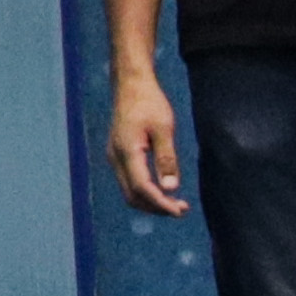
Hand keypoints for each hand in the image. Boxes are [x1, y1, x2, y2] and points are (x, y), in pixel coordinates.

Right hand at [107, 72, 184, 217]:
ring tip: (175, 204)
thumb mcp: (164, 128)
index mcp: (127, 151)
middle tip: (181, 209)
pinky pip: (129, 183)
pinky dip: (145, 193)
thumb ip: (167, 158)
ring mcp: (114, 157)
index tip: (180, 210)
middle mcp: (116, 158)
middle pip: (133, 196)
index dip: (161, 204)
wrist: (131, 85)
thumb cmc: (149, 102)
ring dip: (151, 202)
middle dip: (156, 208)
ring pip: (129, 192)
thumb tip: (171, 188)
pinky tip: (162, 191)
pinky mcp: (118, 155)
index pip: (143, 188)